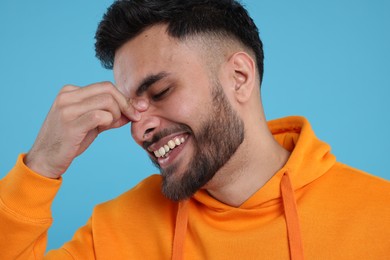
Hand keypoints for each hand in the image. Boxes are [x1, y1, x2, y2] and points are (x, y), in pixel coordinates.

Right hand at [24, 82, 147, 178]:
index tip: (136, 111)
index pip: (105, 87)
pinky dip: (109, 121)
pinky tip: (103, 128)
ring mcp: (67, 109)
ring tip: (108, 126)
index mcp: (70, 92)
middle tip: (133, 117)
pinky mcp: (71, 124)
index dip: (124, 98)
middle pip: (108, 89)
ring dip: (116, 114)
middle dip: (126, 104)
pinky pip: (99, 115)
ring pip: (107, 101)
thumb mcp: (92, 124)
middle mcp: (67, 96)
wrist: (46, 160)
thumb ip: (111, 115)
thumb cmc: (70, 141)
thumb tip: (136, 109)